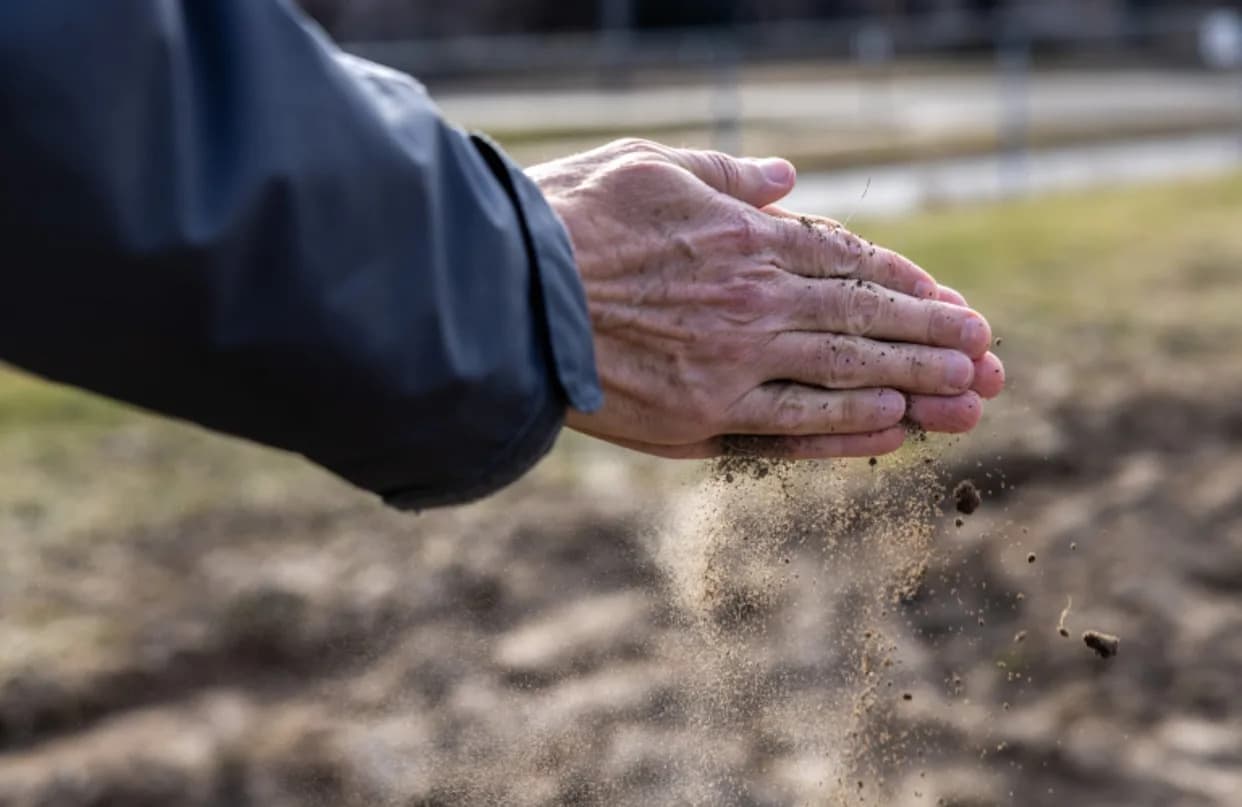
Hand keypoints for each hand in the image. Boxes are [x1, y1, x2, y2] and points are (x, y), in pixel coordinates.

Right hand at [528, 139, 1003, 458]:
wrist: (504, 292)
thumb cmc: (566, 218)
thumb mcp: (650, 164)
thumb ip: (726, 172)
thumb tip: (785, 175)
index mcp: (744, 236)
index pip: (848, 260)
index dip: (906, 283)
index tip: (949, 300)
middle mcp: (755, 300)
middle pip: (865, 320)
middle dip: (933, 336)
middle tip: (987, 354)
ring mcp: (733, 362)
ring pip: (847, 374)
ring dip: (915, 383)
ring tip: (967, 394)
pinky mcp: (702, 417)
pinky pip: (795, 425)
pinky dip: (850, 428)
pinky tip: (894, 428)